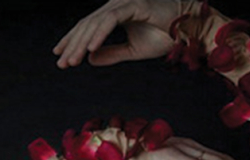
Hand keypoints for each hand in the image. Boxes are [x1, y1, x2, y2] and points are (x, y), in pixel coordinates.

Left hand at [52, 0, 177, 67]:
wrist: (189, 30)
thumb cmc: (165, 36)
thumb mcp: (133, 50)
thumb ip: (112, 54)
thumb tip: (91, 59)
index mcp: (114, 13)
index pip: (88, 27)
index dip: (72, 40)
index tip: (60, 55)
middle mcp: (116, 5)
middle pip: (87, 25)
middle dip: (73, 45)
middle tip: (61, 63)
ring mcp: (124, 3)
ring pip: (95, 23)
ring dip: (82, 44)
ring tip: (72, 61)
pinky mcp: (134, 5)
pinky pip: (110, 20)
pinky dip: (99, 35)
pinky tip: (90, 50)